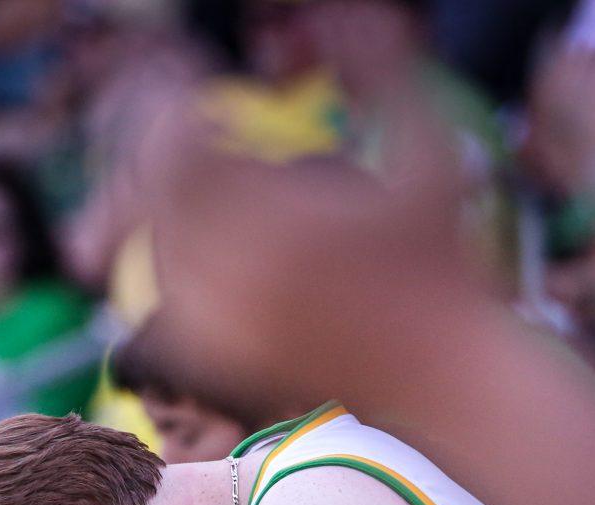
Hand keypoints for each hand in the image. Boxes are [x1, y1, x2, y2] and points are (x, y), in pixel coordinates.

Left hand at [147, 90, 465, 399]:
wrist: (440, 377)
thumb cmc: (445, 264)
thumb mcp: (431, 154)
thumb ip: (383, 69)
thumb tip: (340, 7)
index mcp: (281, 223)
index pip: (172, 146)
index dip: (169, 102)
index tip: (193, 79)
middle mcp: (238, 280)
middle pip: (149, 193)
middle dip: (156, 145)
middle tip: (184, 122)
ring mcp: (225, 327)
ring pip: (155, 245)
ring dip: (165, 201)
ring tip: (196, 173)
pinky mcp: (223, 363)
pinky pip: (170, 299)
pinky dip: (174, 261)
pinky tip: (205, 241)